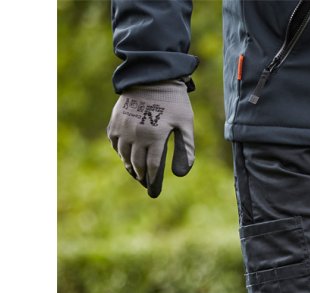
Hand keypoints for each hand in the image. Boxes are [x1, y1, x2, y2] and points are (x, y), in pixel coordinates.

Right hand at [107, 80, 194, 198]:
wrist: (152, 77)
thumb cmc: (174, 102)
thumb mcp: (186, 124)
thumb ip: (185, 149)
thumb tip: (180, 174)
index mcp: (155, 137)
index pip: (153, 166)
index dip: (153, 180)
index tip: (154, 190)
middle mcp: (136, 134)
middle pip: (137, 163)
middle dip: (142, 176)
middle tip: (146, 184)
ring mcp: (123, 127)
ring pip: (123, 155)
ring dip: (130, 166)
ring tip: (137, 173)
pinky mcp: (115, 121)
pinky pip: (114, 142)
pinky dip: (119, 152)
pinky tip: (126, 155)